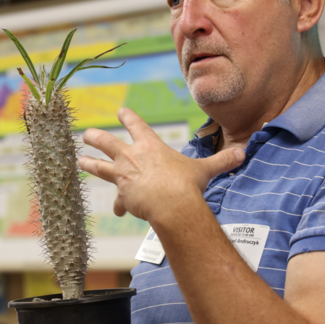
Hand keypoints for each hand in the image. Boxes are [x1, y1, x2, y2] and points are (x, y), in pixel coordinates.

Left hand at [78, 108, 244, 222]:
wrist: (172, 204)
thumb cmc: (187, 184)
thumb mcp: (205, 170)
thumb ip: (222, 161)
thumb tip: (243, 153)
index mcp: (150, 146)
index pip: (136, 125)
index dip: (128, 118)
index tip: (121, 112)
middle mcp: (132, 157)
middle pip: (106, 142)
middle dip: (95, 137)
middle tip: (87, 135)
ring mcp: (123, 176)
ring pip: (100, 167)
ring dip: (90, 164)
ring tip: (80, 161)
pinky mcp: (122, 195)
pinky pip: (118, 201)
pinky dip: (119, 206)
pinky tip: (118, 211)